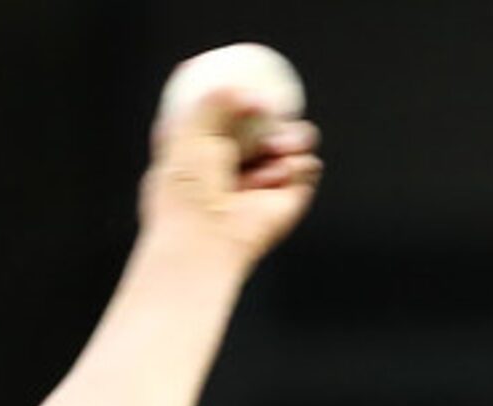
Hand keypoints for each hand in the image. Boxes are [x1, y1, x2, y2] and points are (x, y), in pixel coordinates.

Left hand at [138, 89, 322, 261]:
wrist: (205, 237)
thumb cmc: (186, 192)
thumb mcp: (188, 131)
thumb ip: (214, 100)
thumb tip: (247, 91)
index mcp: (200, 160)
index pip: (219, 123)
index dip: (233, 100)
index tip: (243, 81)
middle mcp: (231, 174)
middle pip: (262, 129)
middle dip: (272, 113)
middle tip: (268, 106)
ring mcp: (260, 189)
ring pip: (290, 144)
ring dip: (292, 137)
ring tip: (279, 145)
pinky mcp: (287, 203)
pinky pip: (307, 168)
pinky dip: (298, 164)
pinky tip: (281, 171)